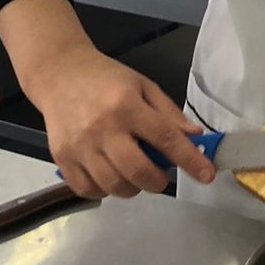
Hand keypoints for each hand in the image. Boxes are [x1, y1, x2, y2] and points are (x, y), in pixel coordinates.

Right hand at [28, 42, 213, 199]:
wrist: (58, 73)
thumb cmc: (106, 79)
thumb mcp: (143, 85)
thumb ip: (169, 113)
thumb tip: (195, 137)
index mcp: (127, 106)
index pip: (165, 138)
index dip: (189, 160)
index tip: (206, 175)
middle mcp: (103, 128)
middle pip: (137, 170)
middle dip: (157, 181)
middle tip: (160, 176)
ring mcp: (79, 146)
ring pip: (113, 185)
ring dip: (132, 188)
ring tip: (134, 173)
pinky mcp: (62, 158)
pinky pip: (87, 190)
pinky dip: (104, 191)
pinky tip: (110, 176)